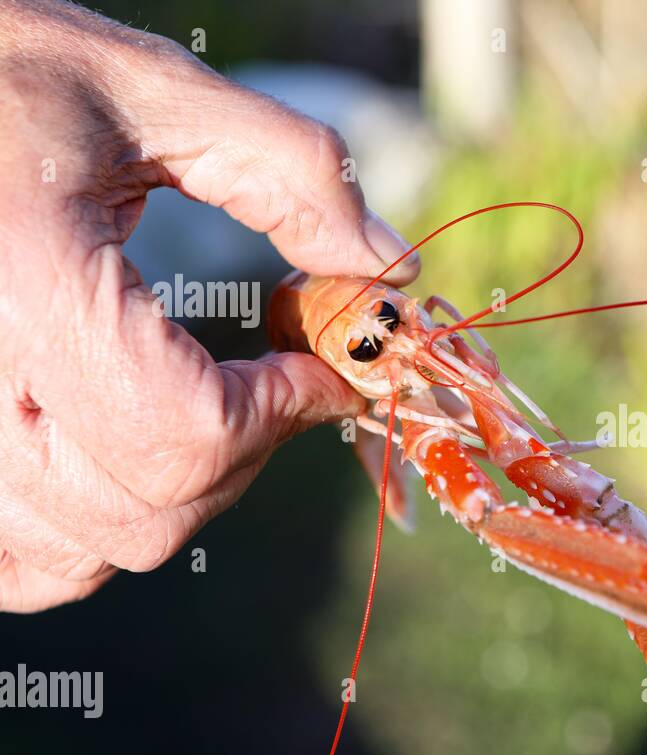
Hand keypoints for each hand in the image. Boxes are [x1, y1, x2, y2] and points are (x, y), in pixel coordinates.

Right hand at [0, 0, 417, 611]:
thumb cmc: (3, 76)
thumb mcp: (148, 88)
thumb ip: (288, 173)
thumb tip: (387, 270)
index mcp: (24, 279)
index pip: (187, 431)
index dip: (284, 410)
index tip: (319, 365)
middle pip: (148, 511)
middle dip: (245, 454)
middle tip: (268, 386)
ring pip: (84, 556)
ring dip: (172, 499)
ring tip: (193, 409)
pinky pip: (20, 565)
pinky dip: (86, 535)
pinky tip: (117, 459)